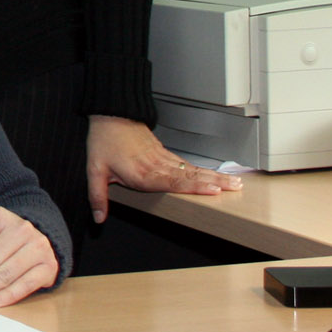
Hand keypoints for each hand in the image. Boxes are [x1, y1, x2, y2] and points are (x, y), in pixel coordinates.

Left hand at [86, 114, 241, 222]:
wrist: (110, 113)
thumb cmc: (104, 140)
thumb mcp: (94, 170)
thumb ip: (97, 196)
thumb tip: (98, 217)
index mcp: (142, 173)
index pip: (173, 182)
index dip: (194, 187)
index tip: (213, 189)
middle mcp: (157, 166)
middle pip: (190, 177)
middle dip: (215, 183)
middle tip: (236, 188)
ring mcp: (163, 158)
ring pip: (193, 170)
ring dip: (215, 176)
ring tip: (235, 182)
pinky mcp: (165, 153)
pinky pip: (187, 164)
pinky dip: (204, 171)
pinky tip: (215, 176)